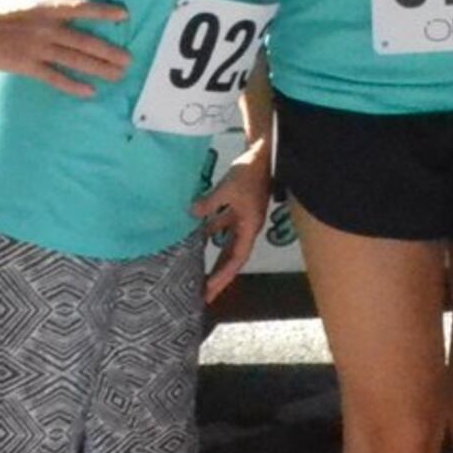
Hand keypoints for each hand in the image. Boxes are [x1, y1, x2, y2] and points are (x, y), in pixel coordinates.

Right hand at [0, 0, 131, 95]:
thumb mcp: (26, 3)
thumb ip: (47, 10)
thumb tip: (67, 12)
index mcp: (45, 8)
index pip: (80, 8)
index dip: (103, 11)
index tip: (124, 15)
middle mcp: (46, 28)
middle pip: (85, 40)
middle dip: (109, 51)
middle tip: (129, 59)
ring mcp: (38, 48)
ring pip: (76, 60)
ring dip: (99, 68)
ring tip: (118, 75)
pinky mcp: (27, 65)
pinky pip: (55, 78)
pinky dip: (73, 85)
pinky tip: (90, 92)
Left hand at [191, 148, 269, 300]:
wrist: (261, 155)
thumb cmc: (249, 173)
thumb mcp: (229, 188)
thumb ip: (210, 202)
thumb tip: (191, 213)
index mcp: (249, 227)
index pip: (236, 258)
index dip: (223, 275)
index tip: (209, 289)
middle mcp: (246, 228)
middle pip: (232, 259)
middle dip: (219, 277)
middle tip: (204, 296)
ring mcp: (241, 220)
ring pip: (226, 247)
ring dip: (214, 261)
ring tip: (199, 275)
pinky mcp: (235, 210)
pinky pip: (221, 228)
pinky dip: (208, 235)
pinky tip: (194, 240)